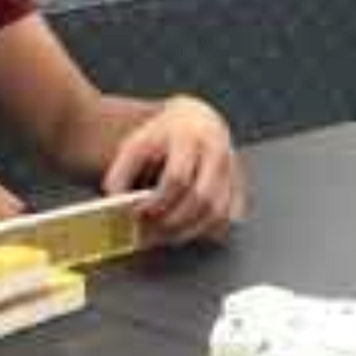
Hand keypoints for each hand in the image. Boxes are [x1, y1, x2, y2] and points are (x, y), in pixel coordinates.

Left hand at [102, 96, 244, 243]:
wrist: (195, 119)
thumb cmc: (162, 135)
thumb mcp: (134, 145)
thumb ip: (120, 173)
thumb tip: (116, 204)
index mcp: (187, 136)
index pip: (177, 177)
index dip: (157, 202)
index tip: (139, 213)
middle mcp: (215, 149)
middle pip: (202, 198)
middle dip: (175, 222)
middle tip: (153, 232)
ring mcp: (231, 166)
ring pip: (219, 211)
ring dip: (192, 231)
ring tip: (167, 236)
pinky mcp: (239, 181)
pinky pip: (232, 214)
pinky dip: (212, 229)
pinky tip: (191, 231)